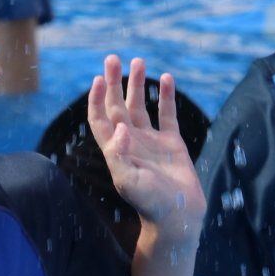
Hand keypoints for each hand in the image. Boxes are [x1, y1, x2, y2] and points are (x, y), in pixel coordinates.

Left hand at [86, 56, 204, 242]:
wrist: (178, 217)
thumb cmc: (150, 203)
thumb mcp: (130, 181)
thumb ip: (121, 154)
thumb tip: (120, 128)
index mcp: (115, 149)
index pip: (99, 118)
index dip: (96, 99)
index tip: (98, 78)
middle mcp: (130, 141)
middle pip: (117, 105)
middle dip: (114, 82)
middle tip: (113, 58)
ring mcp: (151, 141)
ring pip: (140, 106)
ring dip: (137, 84)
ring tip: (138, 61)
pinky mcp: (171, 143)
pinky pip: (167, 115)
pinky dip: (166, 97)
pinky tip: (166, 78)